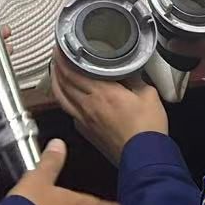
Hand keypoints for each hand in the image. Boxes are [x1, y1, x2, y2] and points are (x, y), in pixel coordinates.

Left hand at [50, 52, 168, 165]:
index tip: (61, 47)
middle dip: (58, 66)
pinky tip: (67, 97)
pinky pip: (69, 111)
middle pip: (64, 82)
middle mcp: (89, 104)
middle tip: (57, 55)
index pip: (75, 71)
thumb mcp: (148, 95)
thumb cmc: (148, 128)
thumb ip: (136, 79)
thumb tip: (129, 71)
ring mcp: (84, 119)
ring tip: (56, 73)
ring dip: (56, 83)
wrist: (143, 157)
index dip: (64, 58)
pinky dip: (64, 100)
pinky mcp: (86, 131)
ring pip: (62, 97)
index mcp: (103, 92)